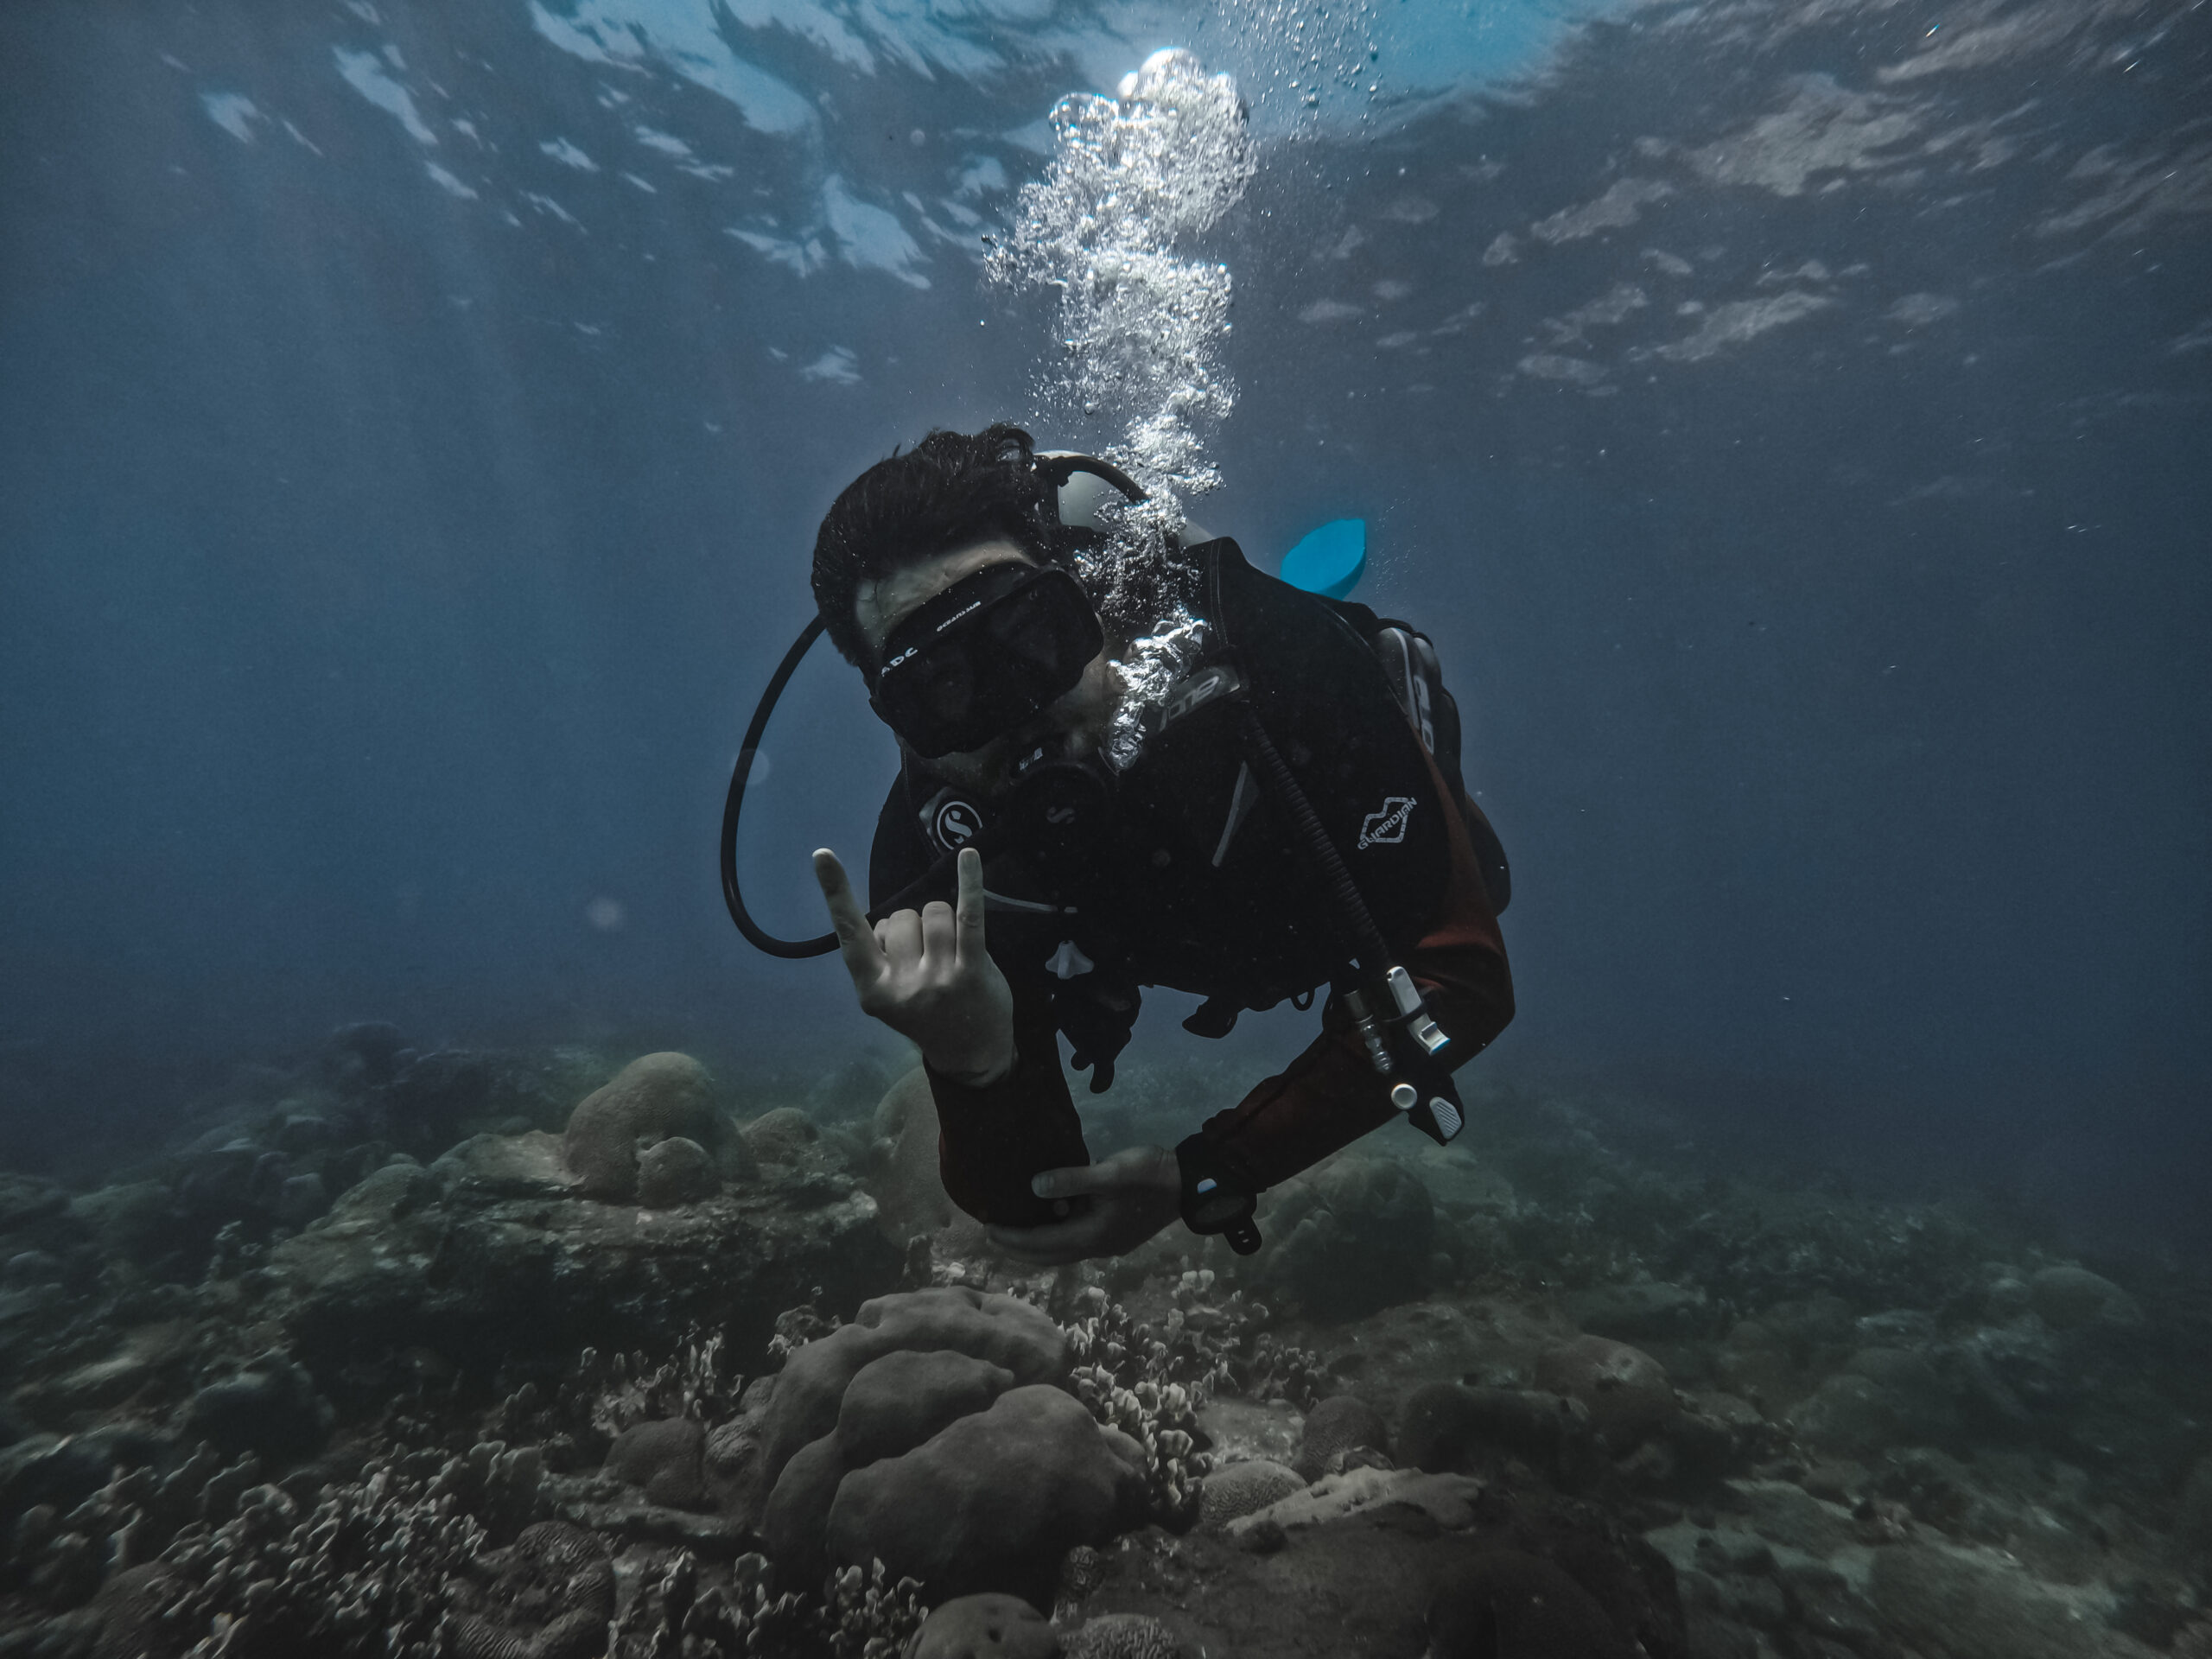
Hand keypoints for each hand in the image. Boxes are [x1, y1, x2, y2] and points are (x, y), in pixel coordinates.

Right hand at [814, 845, 1015, 1083]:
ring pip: (934, 913)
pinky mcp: (973, 971)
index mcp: (873, 989)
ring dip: (942, 922)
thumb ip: (880, 959)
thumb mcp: (889, 997)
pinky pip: (969, 915)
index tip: (822, 854)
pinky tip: (968, 856)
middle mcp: (902, 985)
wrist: (971, 1056)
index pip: (850, 933)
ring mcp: (939, 979)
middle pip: (901, 917)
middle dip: (914, 926)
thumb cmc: (927, 1016)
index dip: (836, 892)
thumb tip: (888, 921)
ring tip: (951, 951)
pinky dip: (969, 882)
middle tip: (928, 958)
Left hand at [986, 1145, 1181, 1266]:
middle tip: (992, 1235)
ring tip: (1014, 1229)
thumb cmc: (1148, 1176)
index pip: (1041, 1244)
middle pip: (1048, 1256)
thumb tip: (1033, 1187)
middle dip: (1019, 1248)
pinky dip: (1055, 1235)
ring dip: (1037, 1244)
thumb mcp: (1109, 1173)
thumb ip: (1071, 1180)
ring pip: (1062, 1251)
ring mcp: (1107, 1243)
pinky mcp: (1114, 1234)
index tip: (987, 1230)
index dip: (1013, 1239)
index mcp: (1091, 1236)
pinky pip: (1075, 1241)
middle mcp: (1096, 1248)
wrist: (1189, 1183)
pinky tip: (1050, 1217)